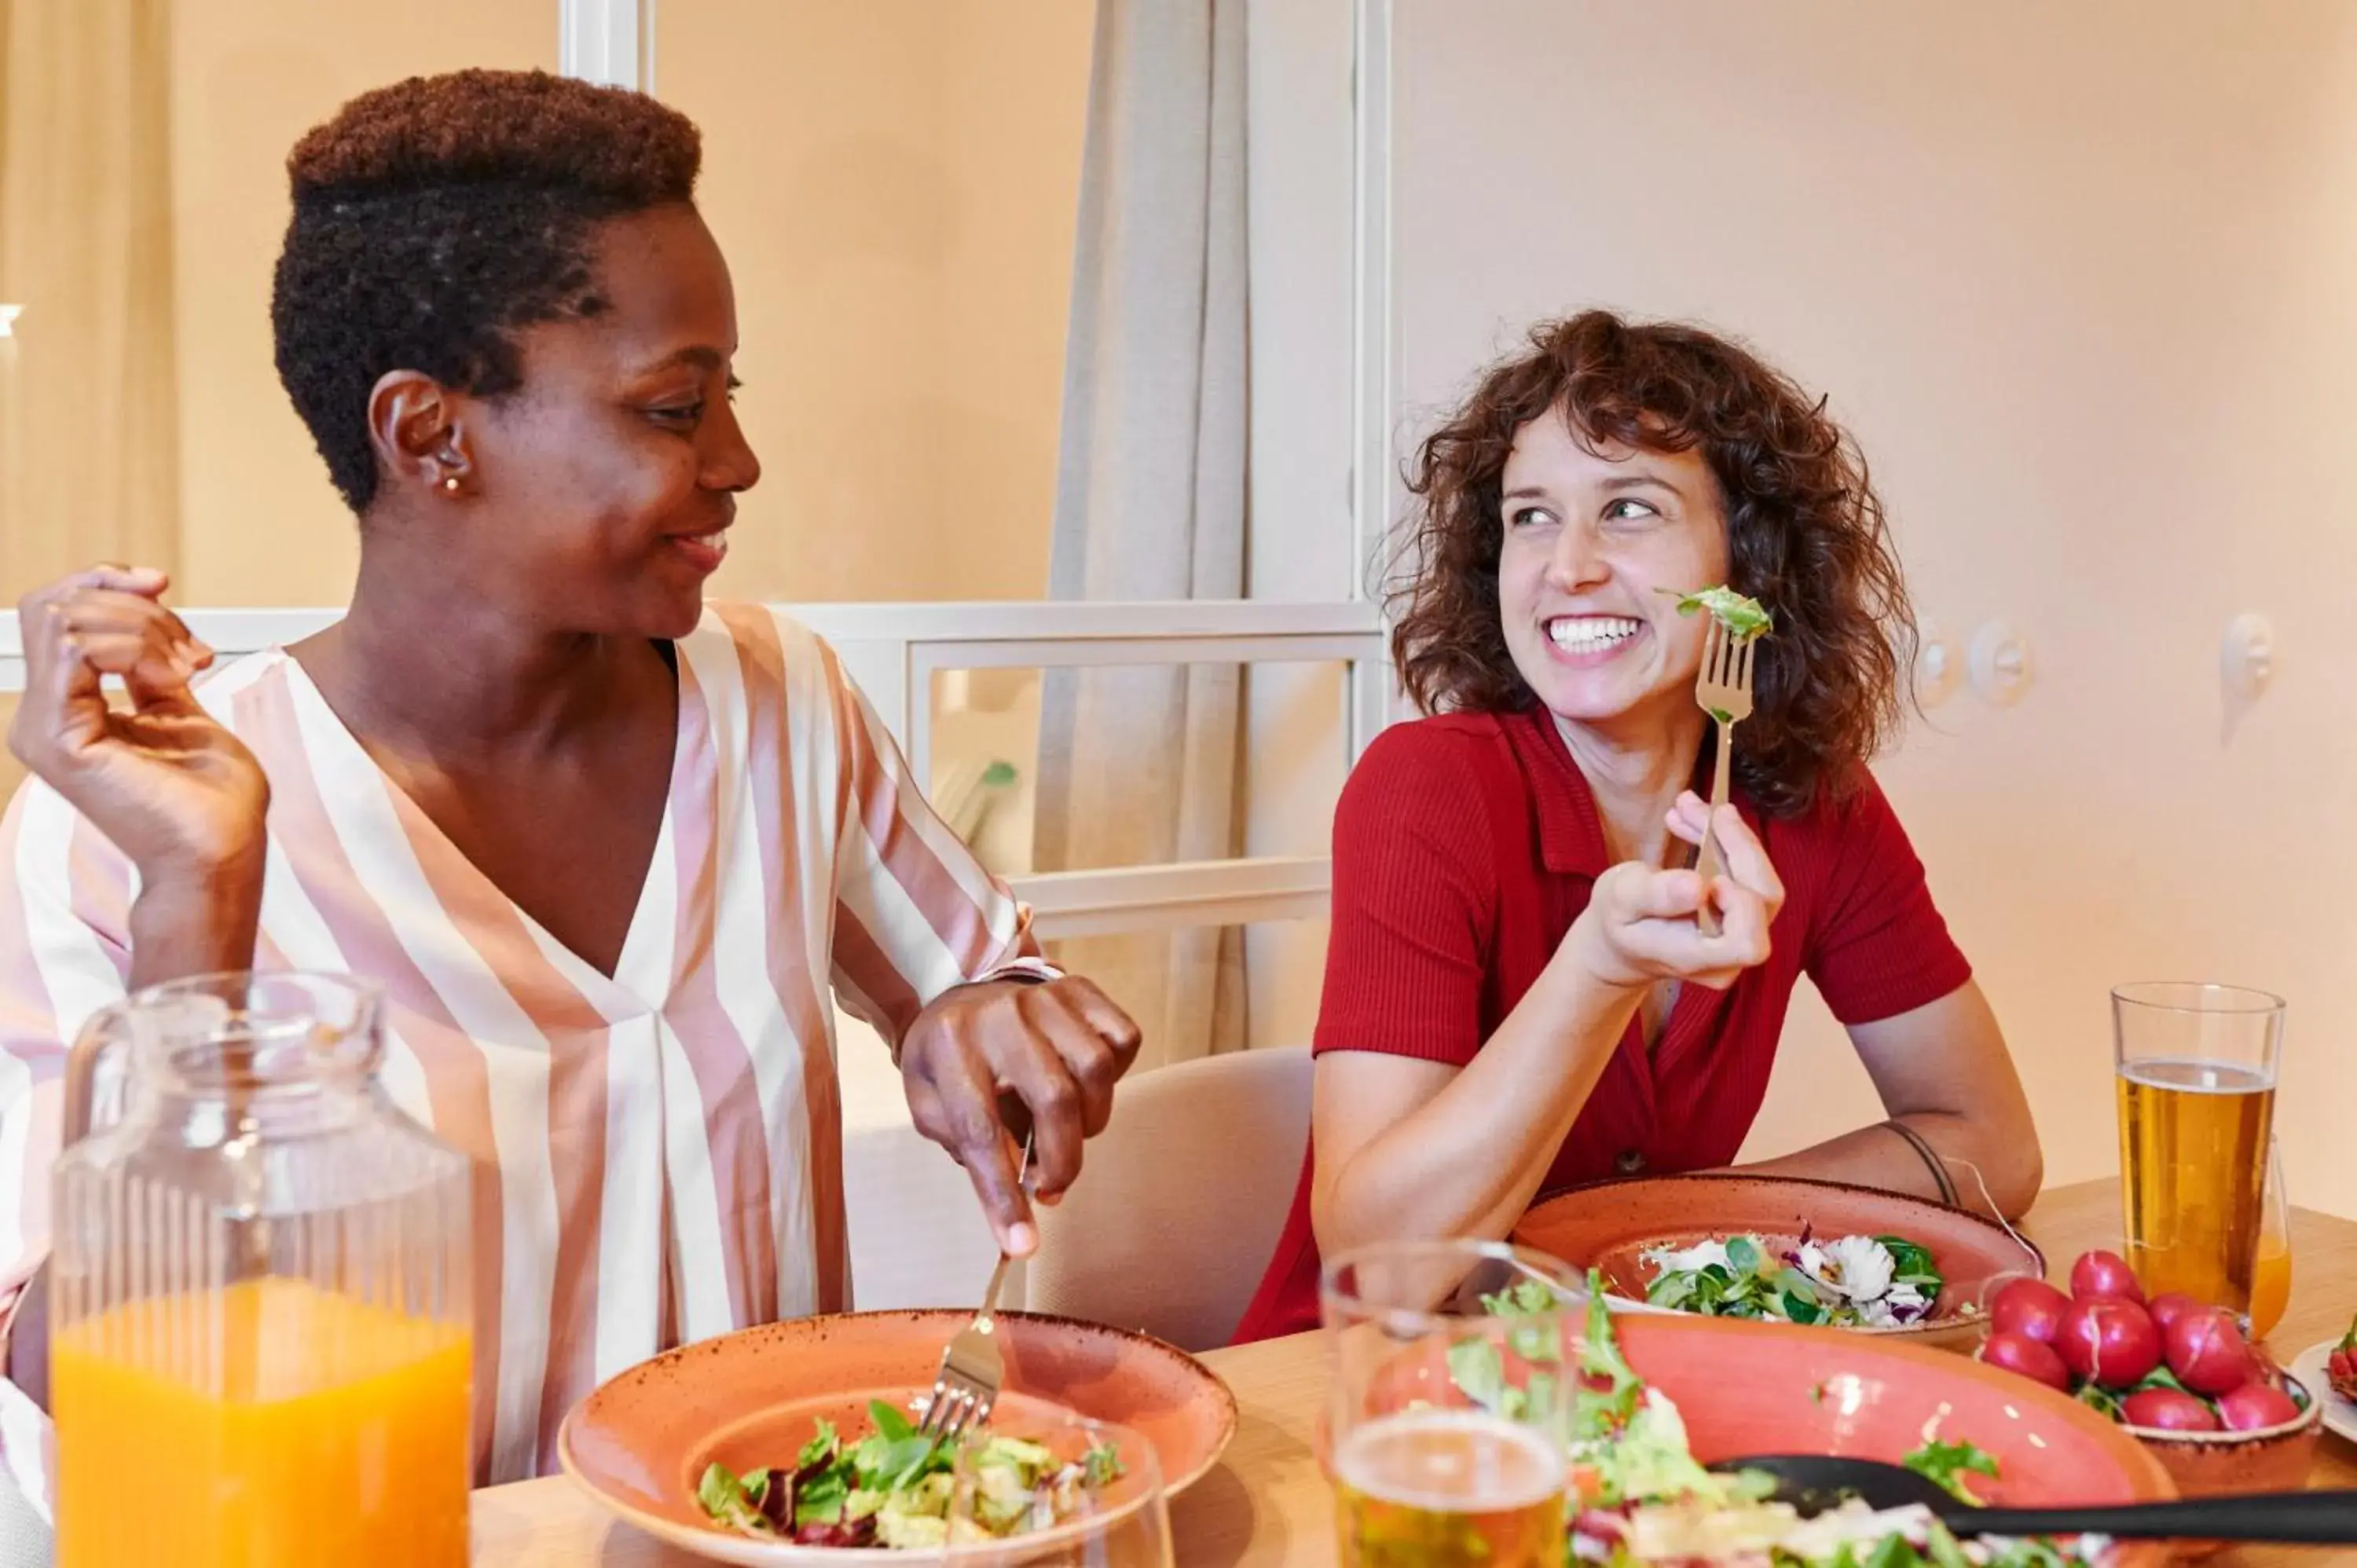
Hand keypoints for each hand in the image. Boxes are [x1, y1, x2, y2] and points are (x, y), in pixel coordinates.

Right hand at [7, 566, 268, 882]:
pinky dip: (134, 646)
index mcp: (64, 708)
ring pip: (66, 619)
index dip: (104, 581)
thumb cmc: (214, 798)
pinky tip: (171, 677)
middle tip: (189, 649)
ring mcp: (43, 728)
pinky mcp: (59, 739)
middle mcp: (41, 716)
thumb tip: (144, 615)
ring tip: (188, 668)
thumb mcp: (179, 709)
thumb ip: (148, 667)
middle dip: (135, 606)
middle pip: (56, 606)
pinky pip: (76, 649)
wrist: (224, 849)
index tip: (161, 582)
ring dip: (145, 628)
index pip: (53, 612)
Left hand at [898, 975, 1141, 1256]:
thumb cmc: (945, 1059)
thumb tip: (1017, 1193)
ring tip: (1065, 1135)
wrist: (959, 991)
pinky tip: (1085, 1087)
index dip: (1003, 1195)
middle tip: (1049, 1188)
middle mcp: (1002, 1015)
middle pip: (1055, 1099)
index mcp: (951, 1046)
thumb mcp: (931, 1103)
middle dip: (1061, 1163)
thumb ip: (967, 1146)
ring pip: (1096, 1069)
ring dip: (1090, 1122)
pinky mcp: (1081, 988)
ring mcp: (1046, 997)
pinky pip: (1123, 1039)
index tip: (1022, 1244)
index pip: (981, 1130)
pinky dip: (1115, 1075)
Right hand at [1563, 793, 1784, 992]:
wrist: (1623, 940)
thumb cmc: (1619, 921)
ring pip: (1760, 880)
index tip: (1705, 871)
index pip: (1746, 941)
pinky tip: (1695, 820)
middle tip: (1691, 806)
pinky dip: (1727, 841)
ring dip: (1729, 836)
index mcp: (1697, 958)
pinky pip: (1750, 874)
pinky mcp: (1744, 915)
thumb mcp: (1620, 901)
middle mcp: (1729, 955)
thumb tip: (1698, 886)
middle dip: (1734, 844)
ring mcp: (1741, 937)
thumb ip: (1656, 895)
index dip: (1738, 902)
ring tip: (1687, 806)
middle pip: (1763, 898)